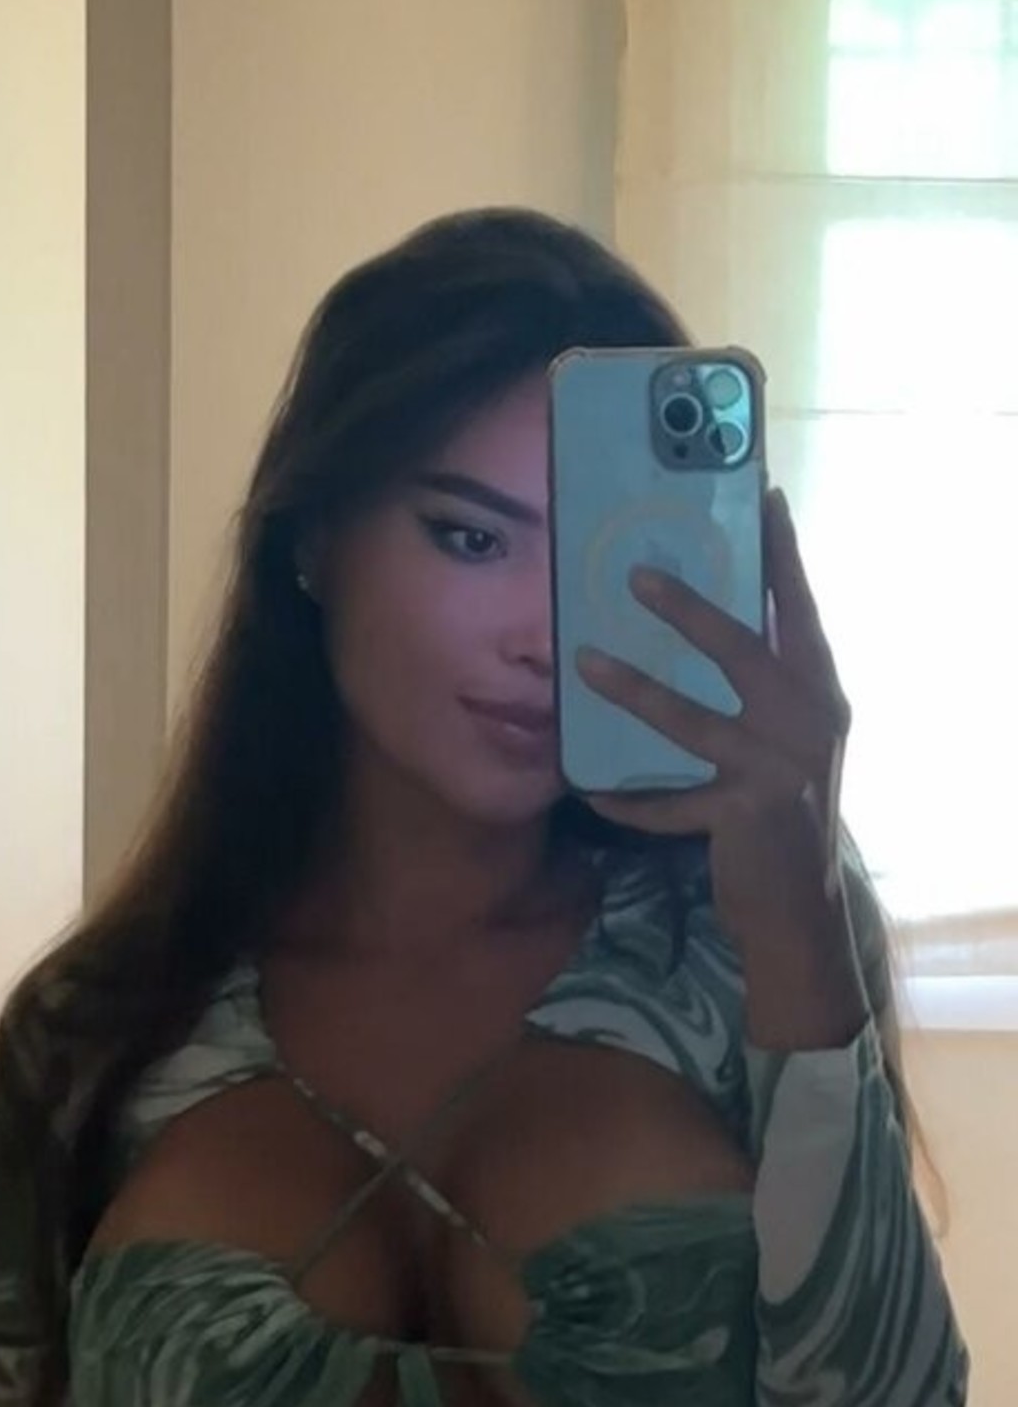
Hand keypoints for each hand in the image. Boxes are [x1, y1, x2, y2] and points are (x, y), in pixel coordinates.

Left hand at [574, 488, 853, 961]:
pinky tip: (585, 786)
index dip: (783, 555)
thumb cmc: (784, 809)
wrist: (803, 910)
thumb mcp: (788, 737)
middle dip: (690, 612)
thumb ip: (765, 685)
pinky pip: (671, 804)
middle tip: (636, 574)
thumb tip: (709, 619)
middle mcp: (808, 721)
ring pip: (695, 723)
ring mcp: (779, 771)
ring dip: (635, 692)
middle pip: (746, 651)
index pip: (801, 609)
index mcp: (820, 690)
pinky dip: (627, 797)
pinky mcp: (746, 818)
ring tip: (585, 662)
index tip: (766, 496)